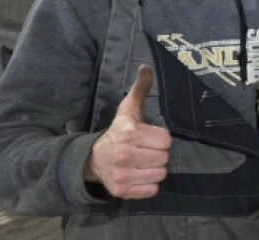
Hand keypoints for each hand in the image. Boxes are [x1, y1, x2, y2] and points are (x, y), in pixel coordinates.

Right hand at [84, 65, 171, 198]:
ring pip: (160, 173)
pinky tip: (139, 175)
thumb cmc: (119, 133)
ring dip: (154, 169)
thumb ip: (139, 89)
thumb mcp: (128, 110)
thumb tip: (146, 67)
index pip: (165, 139)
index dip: (160, 138)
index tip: (148, 137)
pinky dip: (148, 184)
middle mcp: (124, 154)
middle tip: (146, 150)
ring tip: (143, 162)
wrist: (93, 159)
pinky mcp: (122, 190)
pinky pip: (152, 189)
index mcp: (128, 132)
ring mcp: (122, 174)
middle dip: (158, 153)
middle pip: (164, 157)